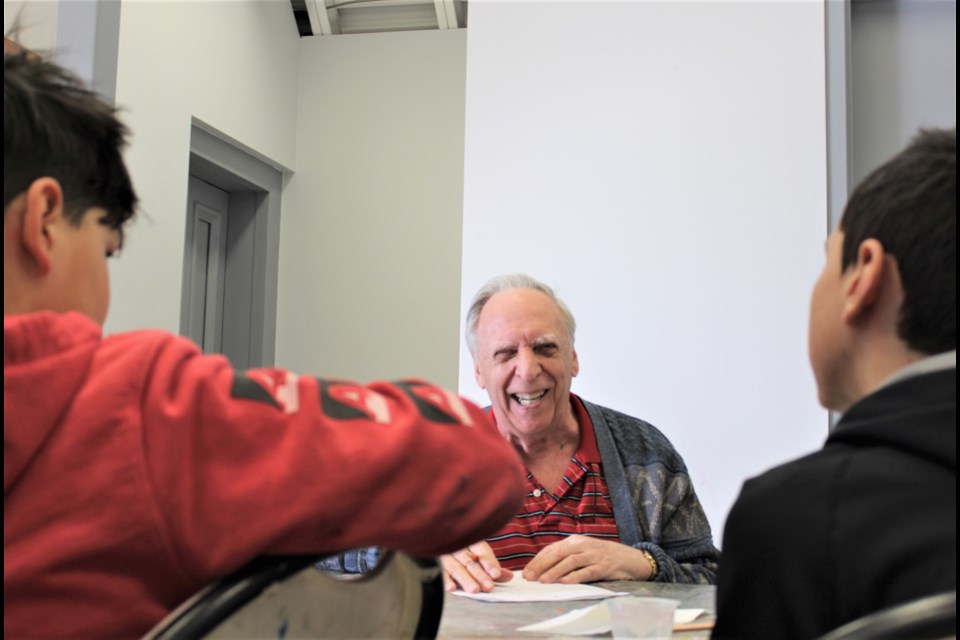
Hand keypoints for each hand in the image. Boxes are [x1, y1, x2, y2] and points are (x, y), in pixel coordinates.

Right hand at [440, 541, 512, 592]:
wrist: (437, 538)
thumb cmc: (461, 550)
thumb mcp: (477, 554)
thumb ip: (491, 566)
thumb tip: (509, 577)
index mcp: (470, 542)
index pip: (481, 550)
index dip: (489, 562)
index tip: (496, 574)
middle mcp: (457, 547)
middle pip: (470, 562)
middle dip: (480, 575)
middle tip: (488, 587)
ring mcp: (445, 555)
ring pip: (456, 568)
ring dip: (465, 579)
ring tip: (475, 590)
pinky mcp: (434, 564)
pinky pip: (440, 572)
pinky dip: (445, 580)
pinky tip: (452, 588)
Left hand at [522, 535, 653, 583]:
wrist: (630, 558)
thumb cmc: (602, 556)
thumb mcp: (583, 551)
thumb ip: (566, 556)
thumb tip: (543, 568)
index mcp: (575, 541)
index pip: (551, 549)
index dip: (537, 560)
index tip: (526, 572)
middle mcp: (582, 545)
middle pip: (558, 554)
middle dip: (541, 566)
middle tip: (529, 578)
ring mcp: (593, 555)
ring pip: (570, 562)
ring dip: (555, 571)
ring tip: (543, 581)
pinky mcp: (603, 567)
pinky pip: (587, 571)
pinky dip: (575, 576)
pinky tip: (565, 582)